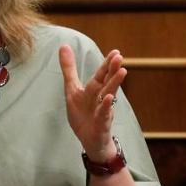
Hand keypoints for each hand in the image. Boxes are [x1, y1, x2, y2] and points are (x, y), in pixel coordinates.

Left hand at [59, 45, 125, 161]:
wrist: (89, 140)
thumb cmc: (83, 113)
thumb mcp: (72, 89)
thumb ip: (69, 69)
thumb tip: (64, 46)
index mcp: (94, 90)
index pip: (101, 75)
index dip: (106, 64)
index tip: (116, 52)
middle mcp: (100, 98)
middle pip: (106, 82)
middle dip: (111, 70)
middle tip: (119, 57)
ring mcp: (102, 111)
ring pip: (108, 95)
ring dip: (114, 83)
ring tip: (122, 71)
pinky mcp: (101, 124)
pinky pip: (103, 114)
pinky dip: (105, 106)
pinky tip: (109, 98)